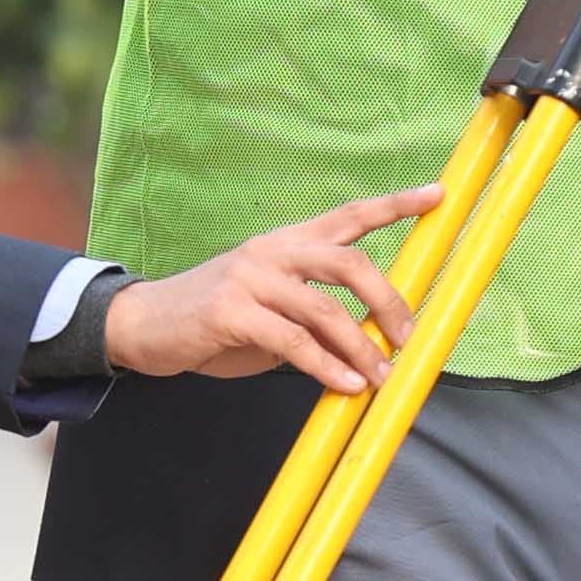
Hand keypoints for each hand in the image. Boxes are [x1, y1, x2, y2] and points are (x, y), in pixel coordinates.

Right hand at [105, 185, 442, 391]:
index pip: (349, 215)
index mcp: (285, 242)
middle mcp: (272, 251)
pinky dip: (326, 367)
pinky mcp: (231, 312)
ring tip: (380, 376)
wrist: (143, 325)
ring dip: (360, 347)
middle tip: (407, 337)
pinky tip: (345, 384)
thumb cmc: (214, 318)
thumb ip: (311, 309)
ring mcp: (250, 279)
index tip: (437, 196)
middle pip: (349, 262)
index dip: (395, 205)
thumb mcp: (267, 302)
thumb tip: (367, 339)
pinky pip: (293, 342)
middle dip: (388, 301)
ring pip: (325, 309)